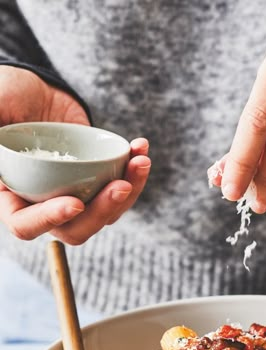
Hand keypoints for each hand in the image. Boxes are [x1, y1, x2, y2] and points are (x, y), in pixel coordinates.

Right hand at [0, 66, 150, 242]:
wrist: (38, 90)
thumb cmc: (7, 98)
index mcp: (11, 197)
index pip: (25, 225)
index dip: (49, 219)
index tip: (75, 203)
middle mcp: (43, 206)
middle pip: (74, 230)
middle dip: (101, 212)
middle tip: (121, 186)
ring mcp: (73, 197)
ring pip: (104, 216)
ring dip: (128, 194)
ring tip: (141, 161)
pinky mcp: (97, 185)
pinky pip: (120, 194)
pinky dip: (135, 175)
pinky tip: (140, 149)